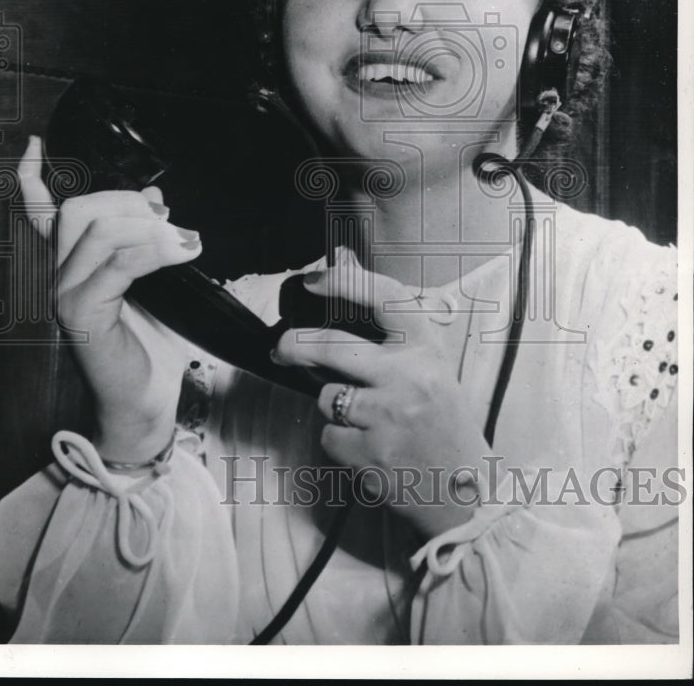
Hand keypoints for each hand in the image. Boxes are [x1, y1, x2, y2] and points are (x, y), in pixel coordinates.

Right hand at [18, 135, 200, 460]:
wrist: (144, 400)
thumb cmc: (150, 345)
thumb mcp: (152, 282)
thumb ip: (145, 241)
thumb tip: (155, 202)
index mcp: (71, 265)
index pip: (42, 214)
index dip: (31, 178)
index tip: (34, 145)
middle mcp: (60, 277)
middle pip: (79, 210)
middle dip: (127, 201)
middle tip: (169, 219)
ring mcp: (68, 296)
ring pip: (97, 232)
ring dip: (149, 227)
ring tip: (185, 240)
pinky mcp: (85, 316)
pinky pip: (117, 265)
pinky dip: (154, 251)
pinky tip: (181, 252)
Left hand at [271, 261, 491, 537]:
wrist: (466, 492)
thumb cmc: (442, 420)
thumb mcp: (426, 365)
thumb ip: (386, 321)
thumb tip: (344, 256)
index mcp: (426, 348)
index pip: (384, 297)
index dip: (344, 281)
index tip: (312, 280)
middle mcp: (410, 376)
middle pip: (331, 346)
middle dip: (294, 344)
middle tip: (281, 347)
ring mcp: (390, 416)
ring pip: (328, 397)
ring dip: (335, 407)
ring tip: (368, 420)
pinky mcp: (372, 453)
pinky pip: (329, 436)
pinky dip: (340, 442)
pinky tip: (369, 447)